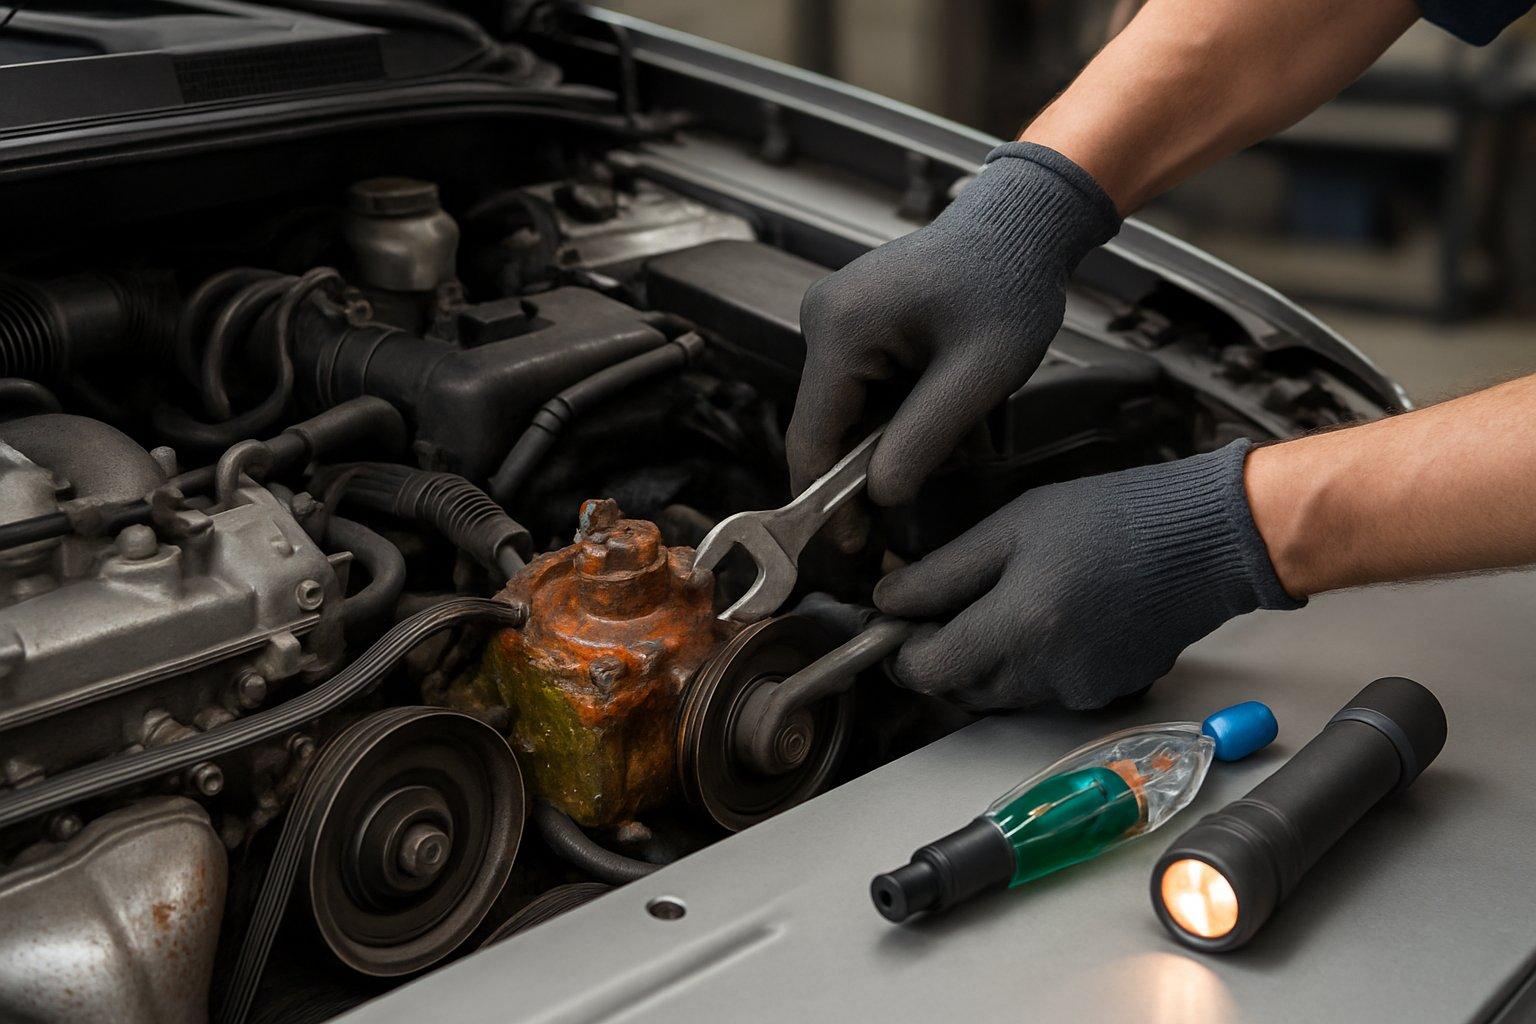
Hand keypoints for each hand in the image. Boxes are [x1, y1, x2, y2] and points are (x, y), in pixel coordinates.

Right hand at [786, 142, 1119, 509]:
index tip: (852, 546)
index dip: (828, 498)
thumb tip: (879, 498)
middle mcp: (822, 318)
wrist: (1020, 225)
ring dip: (890, 437)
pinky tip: (940, 405)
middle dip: (871, 467)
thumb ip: (923, 441)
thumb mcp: (978, 376)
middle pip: (828, 425)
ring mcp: (834, 316)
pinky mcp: (852, 320)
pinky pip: (862, 386)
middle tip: (924, 492)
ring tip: (954, 432)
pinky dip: (895, 410)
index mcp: (842, 328)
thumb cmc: (1009, 286)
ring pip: (848, 410)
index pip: (812, 436)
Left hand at [873, 442, 1300, 710]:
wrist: (1206, 539)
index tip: (896, 623)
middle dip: (942, 654)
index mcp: (1020, 627)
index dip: (901, 650)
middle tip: (943, 606)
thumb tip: (890, 601)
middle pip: (960, 689)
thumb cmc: (1116, 519)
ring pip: (1001, 692)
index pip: (928, 671)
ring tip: (1008, 598)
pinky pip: (1045, 688)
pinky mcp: (1105, 693)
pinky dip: (1032, 661)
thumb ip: (944, 572)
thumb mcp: (1013, 526)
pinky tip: (1053, 613)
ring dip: (986, 658)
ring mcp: (1080, 690)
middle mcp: (1048, 673)